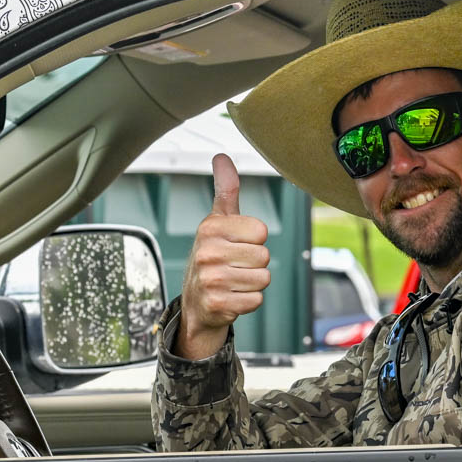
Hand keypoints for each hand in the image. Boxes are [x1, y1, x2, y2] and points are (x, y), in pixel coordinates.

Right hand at [174, 154, 270, 359]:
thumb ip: (225, 190)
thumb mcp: (217, 221)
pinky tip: (232, 297)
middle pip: (264, 256)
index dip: (255, 240)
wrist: (196, 301)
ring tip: (234, 281)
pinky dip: (248, 301)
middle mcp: (207, 252)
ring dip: (253, 283)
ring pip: (263, 279)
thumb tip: (221, 156)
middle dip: (255, 264)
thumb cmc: (213, 255)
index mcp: (210, 227)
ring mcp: (210, 280)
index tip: (237, 244)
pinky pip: (256, 300)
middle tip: (235, 266)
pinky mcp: (217, 304)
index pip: (261, 231)